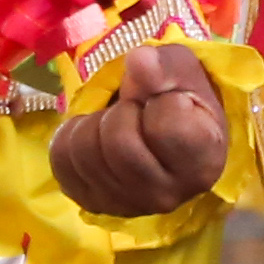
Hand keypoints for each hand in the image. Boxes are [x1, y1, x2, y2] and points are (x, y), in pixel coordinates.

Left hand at [50, 41, 232, 219]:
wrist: (162, 136)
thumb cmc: (180, 103)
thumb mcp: (184, 75)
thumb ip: (167, 66)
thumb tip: (138, 59)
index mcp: (202, 163)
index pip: (166, 127)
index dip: (161, 100)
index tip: (169, 101)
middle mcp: (166, 195)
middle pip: (119, 143)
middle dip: (121, 112)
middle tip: (135, 110)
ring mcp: (126, 204)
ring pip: (84, 151)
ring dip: (94, 122)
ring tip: (114, 122)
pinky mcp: (91, 203)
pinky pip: (61, 159)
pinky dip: (71, 136)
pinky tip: (94, 137)